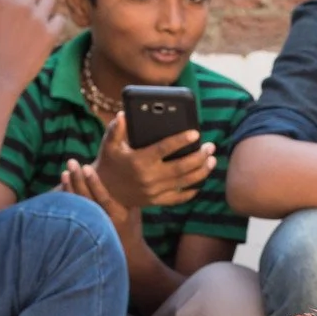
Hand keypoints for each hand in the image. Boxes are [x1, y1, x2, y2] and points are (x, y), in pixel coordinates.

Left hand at [59, 158, 131, 232]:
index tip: (86, 167)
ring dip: (69, 188)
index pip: (104, 197)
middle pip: (87, 199)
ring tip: (64, 173)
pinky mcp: (83, 232)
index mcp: (119, 215)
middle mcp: (104, 222)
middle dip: (78, 180)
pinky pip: (71, 215)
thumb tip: (121, 169)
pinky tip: (62, 188)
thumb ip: (127, 194)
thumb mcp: (134, 210)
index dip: (94, 182)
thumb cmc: (131, 225)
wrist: (127, 251)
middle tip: (71, 163)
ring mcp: (92, 228)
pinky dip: (65, 201)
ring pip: (77, 207)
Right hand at [92, 112, 215, 209]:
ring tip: (212, 161)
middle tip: (210, 147)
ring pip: (183, 182)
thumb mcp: (108, 145)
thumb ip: (115, 129)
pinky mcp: (155, 201)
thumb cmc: (109, 163)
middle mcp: (148, 177)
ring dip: (201, 172)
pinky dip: (191, 192)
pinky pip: (177, 198)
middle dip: (199, 157)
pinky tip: (200, 183)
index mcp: (139, 161)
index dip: (181, 141)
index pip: (164, 149)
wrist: (104, 192)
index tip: (195, 133)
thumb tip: (123, 114)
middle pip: (181, 167)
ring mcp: (153, 191)